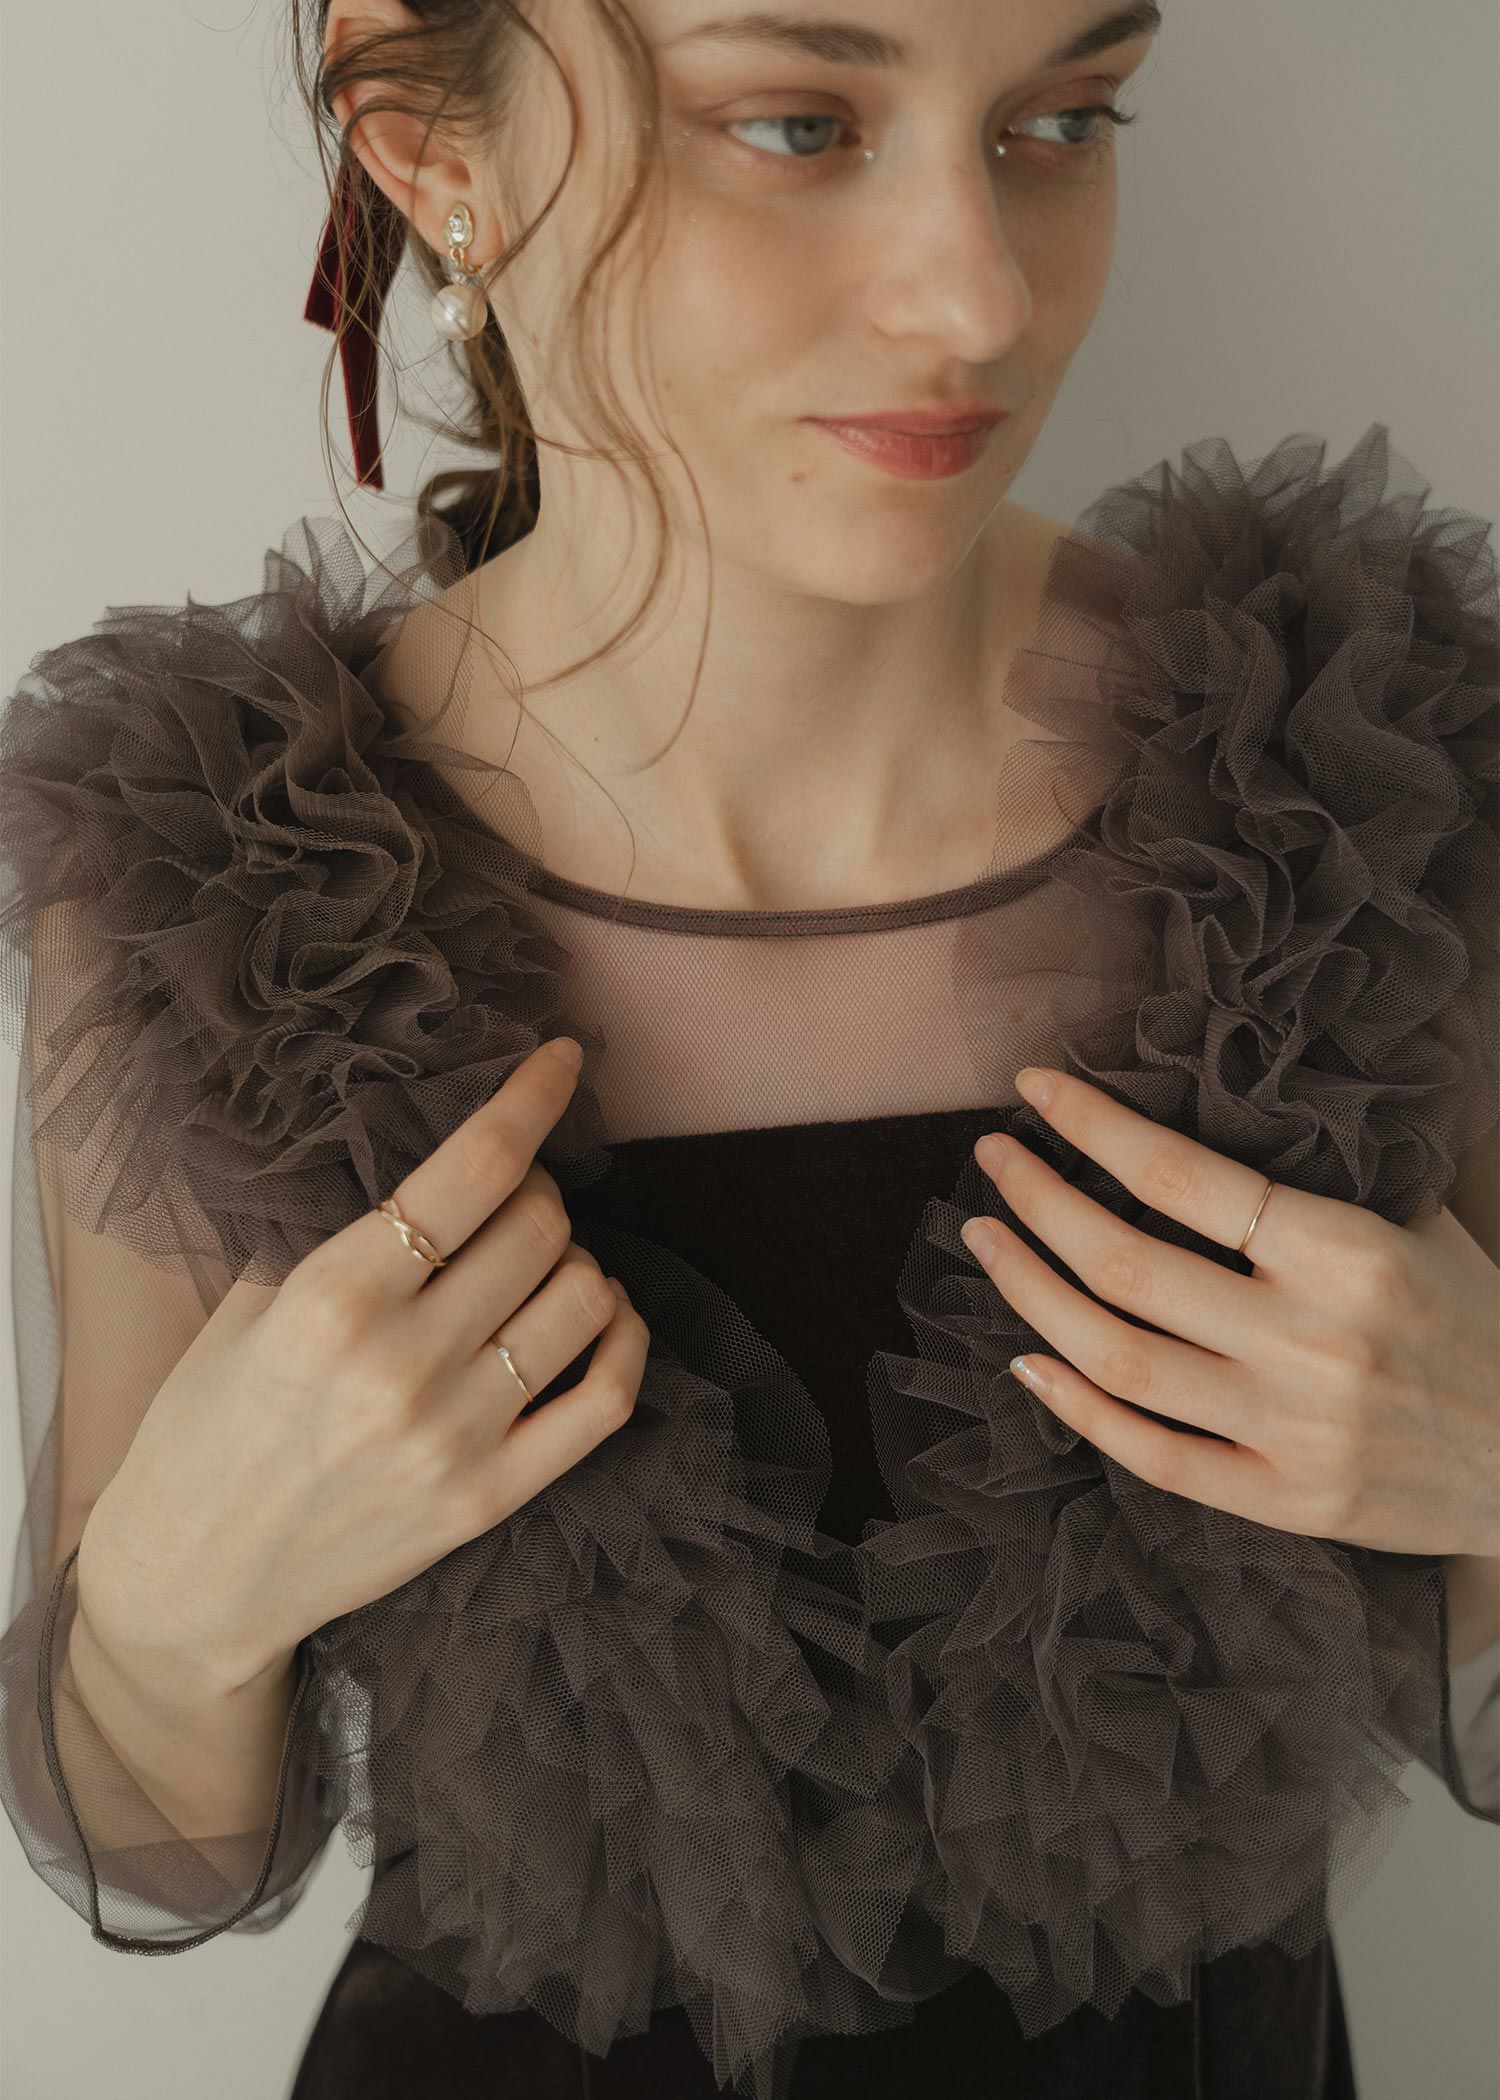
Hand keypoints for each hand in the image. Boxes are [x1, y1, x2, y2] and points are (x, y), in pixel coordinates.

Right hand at [76, 1039, 650, 1694]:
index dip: (532, 1097)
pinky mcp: (490, 1499)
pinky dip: (624, 1338)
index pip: (473, 1169)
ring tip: (535, 1266)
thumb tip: (444, 1155)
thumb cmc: (206, 1428)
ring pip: (586, 1298)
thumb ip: (344, 1233)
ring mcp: (455, 1438)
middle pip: (540, 1226)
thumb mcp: (247, 1307)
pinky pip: (608, 1399)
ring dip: (574, 1259)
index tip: (562, 1059)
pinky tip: (601, 1314)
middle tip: (509, 1199)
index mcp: (330, 1297)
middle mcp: (401, 1365)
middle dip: (539, 1190)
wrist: (190, 1582)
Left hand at [958, 1066, 1499, 1557]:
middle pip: (1126, 1263)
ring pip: (1117, 1358)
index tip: (1032, 1090)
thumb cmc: (1479, 1325)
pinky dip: (1074, 1407)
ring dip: (1031, 1292)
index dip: (1091, 1124)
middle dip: (1038, 1200)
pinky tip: (1025, 1359)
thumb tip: (1196, 1119)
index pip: (1182, 1173)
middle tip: (993, 1163)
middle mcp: (1311, 1342)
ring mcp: (1291, 1431)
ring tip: (987, 1240)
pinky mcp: (1284, 1503)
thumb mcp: (1419, 1226)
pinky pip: (1148, 1454)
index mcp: (1348, 1252)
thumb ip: (1316, 1182)